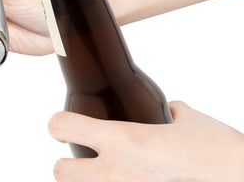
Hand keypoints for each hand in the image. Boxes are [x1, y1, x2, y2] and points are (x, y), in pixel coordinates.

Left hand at [48, 101, 243, 181]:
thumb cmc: (223, 157)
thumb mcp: (197, 126)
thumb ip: (179, 114)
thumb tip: (174, 109)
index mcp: (125, 139)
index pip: (63, 125)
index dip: (59, 124)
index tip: (62, 126)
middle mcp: (115, 173)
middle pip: (59, 171)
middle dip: (68, 166)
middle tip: (84, 162)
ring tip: (116, 176)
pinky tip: (139, 181)